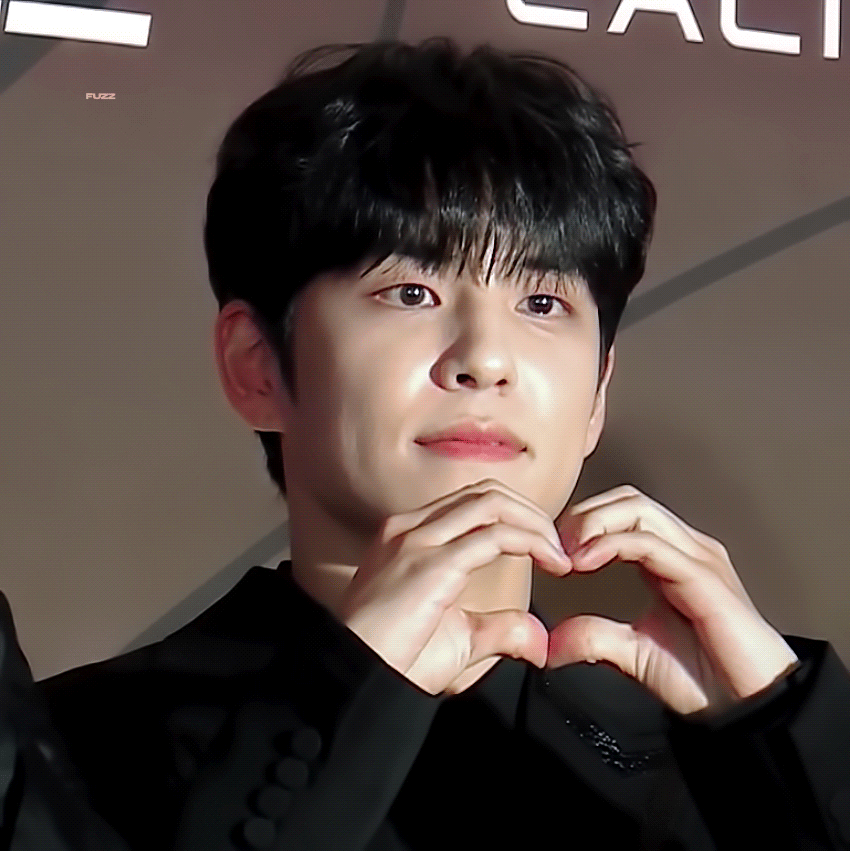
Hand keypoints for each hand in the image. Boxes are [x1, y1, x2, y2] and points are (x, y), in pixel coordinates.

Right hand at [336, 479, 571, 695]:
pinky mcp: (432, 563)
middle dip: (531, 514)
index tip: (544, 548)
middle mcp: (410, 528)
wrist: (357, 680)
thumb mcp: (457, 638)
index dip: (515, 517)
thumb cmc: (394, 663)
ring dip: (535, 523)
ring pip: (493, 503)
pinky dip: (532, 542)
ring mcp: (417, 540)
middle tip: (559, 547)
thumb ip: (497, 628)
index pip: (471, 503)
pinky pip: (496, 536)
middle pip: (486, 493)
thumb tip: (536, 635)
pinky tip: (552, 563)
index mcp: (407, 537)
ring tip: (559, 554)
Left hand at [550, 485, 799, 714]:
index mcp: (670, 558)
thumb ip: (595, 637)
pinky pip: (651, 543)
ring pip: (638, 509)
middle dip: (584, 515)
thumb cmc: (708, 679)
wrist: (755, 711)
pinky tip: (586, 562)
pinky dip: (612, 544)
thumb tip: (552, 642)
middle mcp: (686, 549)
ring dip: (593, 523)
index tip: (552, 553)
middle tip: (554, 547)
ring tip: (568, 553)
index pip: (622, 512)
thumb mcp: (634, 653)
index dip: (583, 523)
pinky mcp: (704, 578)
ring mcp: (698, 559)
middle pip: (628, 500)